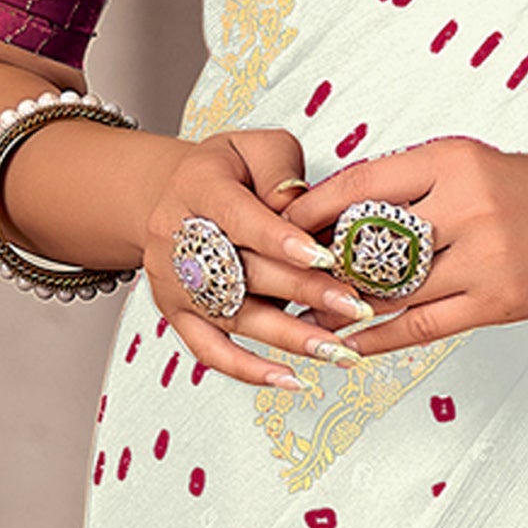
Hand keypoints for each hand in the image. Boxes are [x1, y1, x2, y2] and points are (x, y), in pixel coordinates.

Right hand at [141, 128, 375, 388]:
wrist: (171, 195)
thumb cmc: (228, 170)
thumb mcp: (253, 147)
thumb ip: (279, 170)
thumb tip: (299, 208)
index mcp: (197, 187)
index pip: (241, 217)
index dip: (281, 240)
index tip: (324, 258)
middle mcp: (176, 237)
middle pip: (245, 272)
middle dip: (305, 291)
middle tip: (356, 306)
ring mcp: (175, 282)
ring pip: (235, 317)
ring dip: (290, 337)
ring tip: (340, 351)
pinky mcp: (178, 314)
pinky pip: (210, 351)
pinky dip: (250, 371)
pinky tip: (293, 381)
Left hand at [283, 136, 527, 358]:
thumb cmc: (522, 192)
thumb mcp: (464, 164)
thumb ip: (406, 183)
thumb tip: (328, 211)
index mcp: (454, 162)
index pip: (365, 183)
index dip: (315, 207)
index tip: (281, 222)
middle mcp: (468, 206)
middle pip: (374, 239)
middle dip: (324, 261)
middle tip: (286, 275)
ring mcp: (484, 257)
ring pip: (393, 288)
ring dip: (343, 305)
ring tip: (306, 314)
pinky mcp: (495, 301)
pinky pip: (421, 325)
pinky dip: (380, 336)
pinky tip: (350, 344)